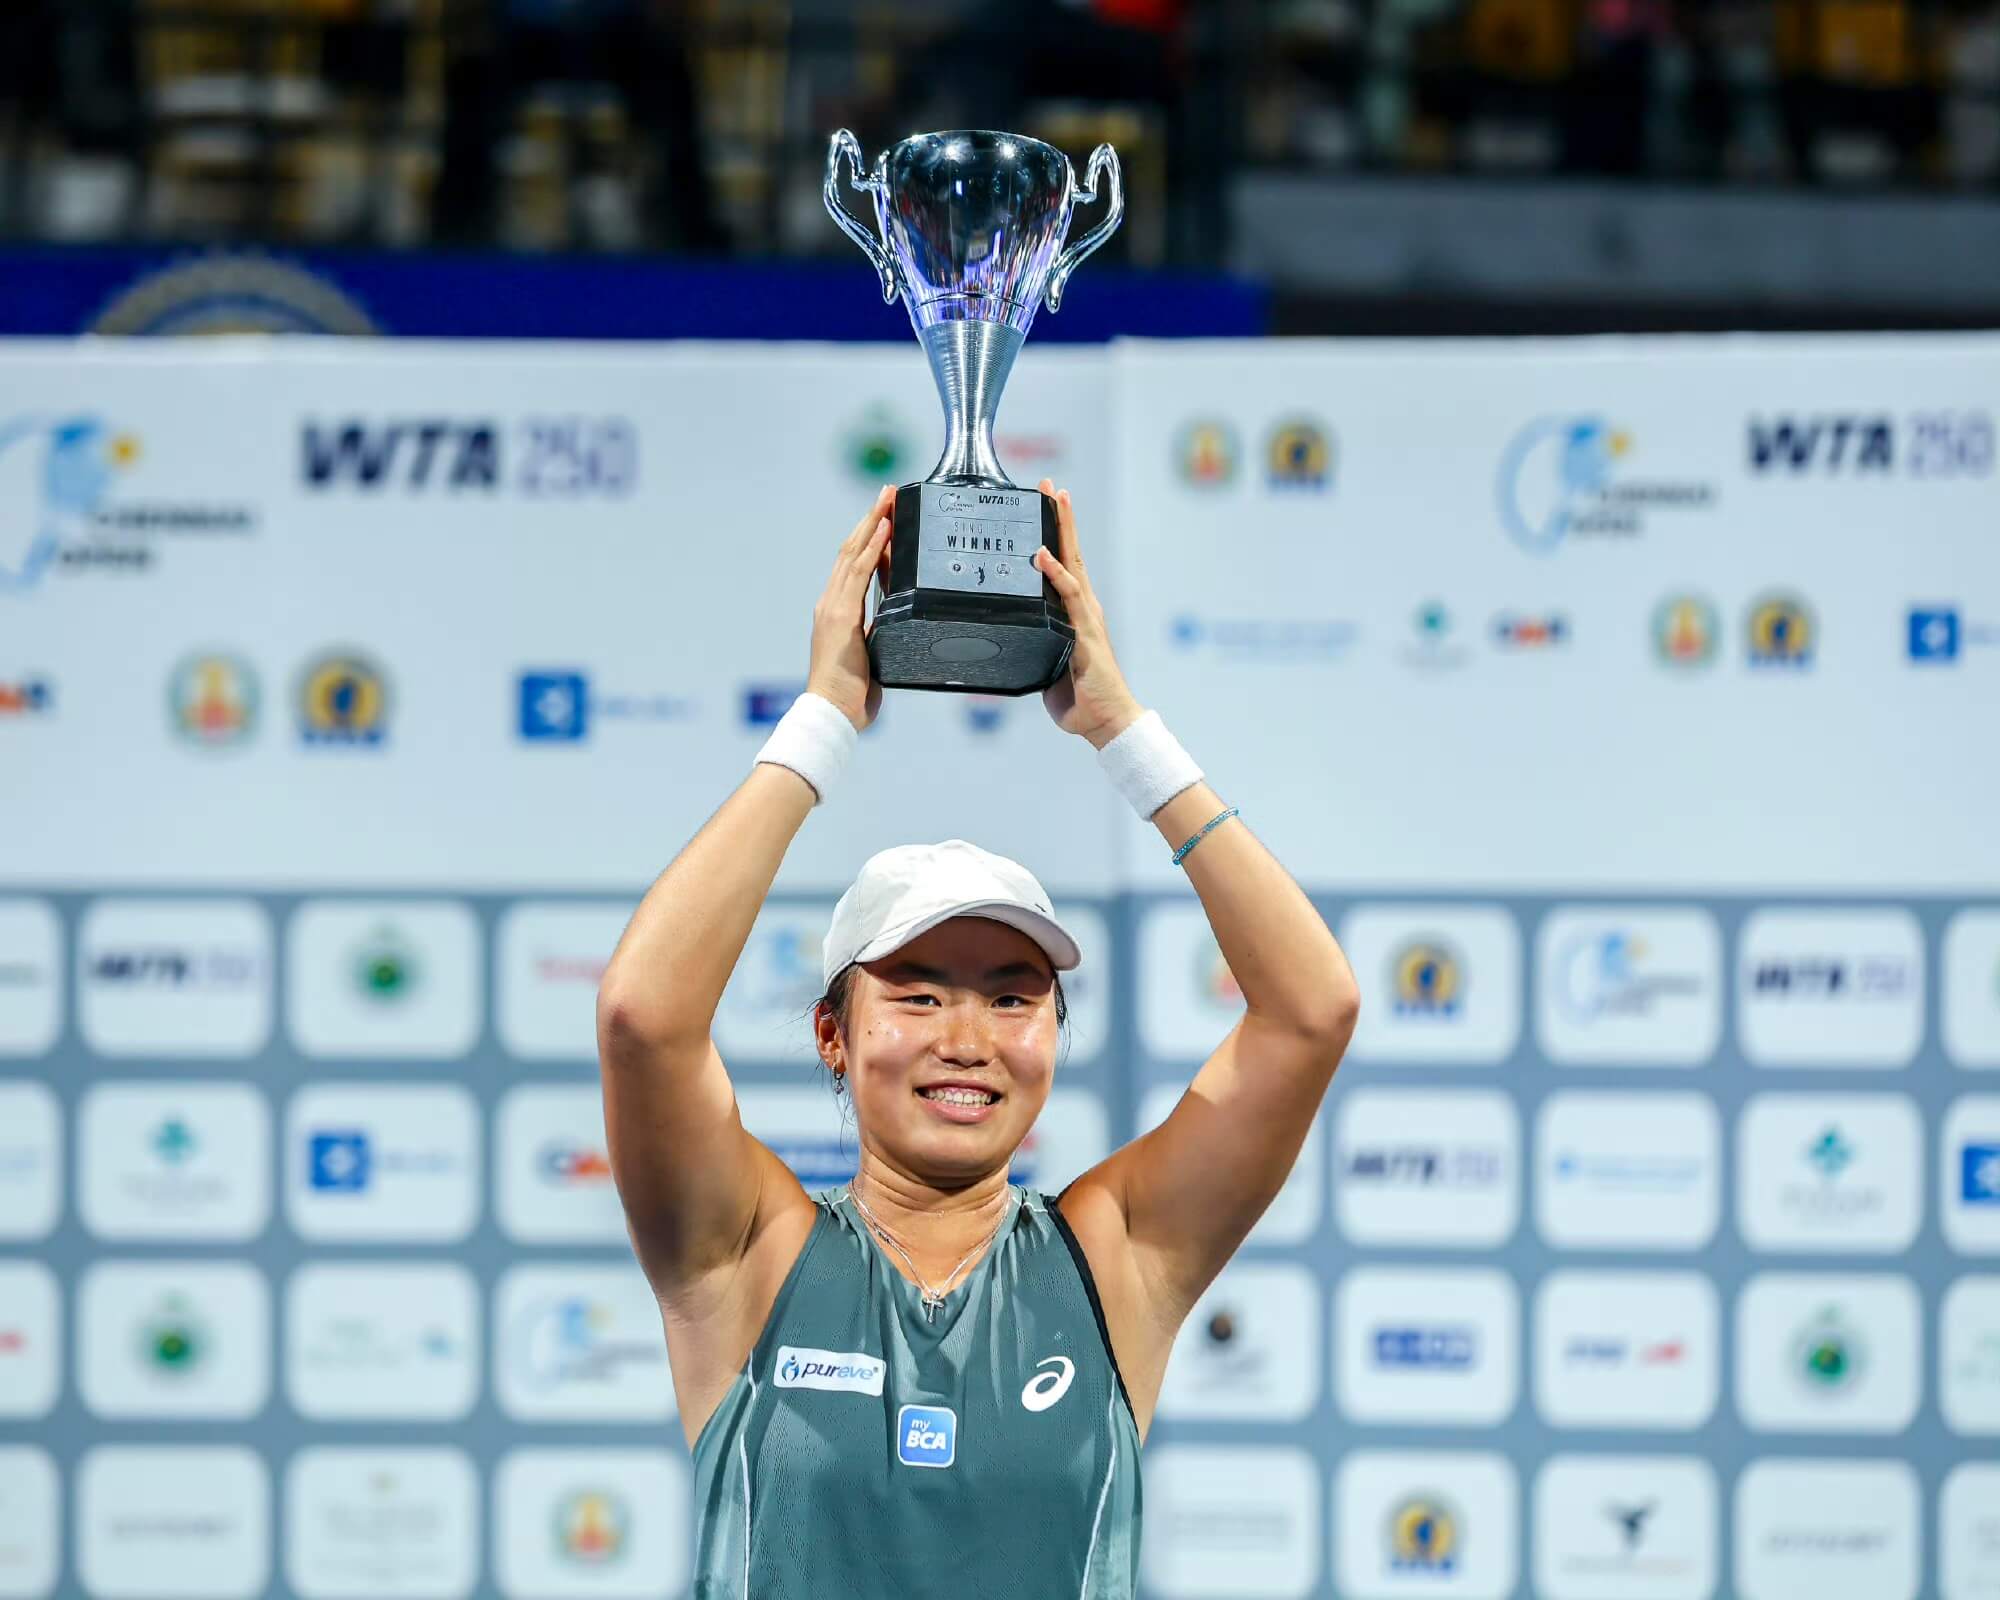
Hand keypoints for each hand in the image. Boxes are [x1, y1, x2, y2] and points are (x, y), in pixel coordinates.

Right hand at [806, 486, 893, 731]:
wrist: (830, 714)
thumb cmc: (851, 694)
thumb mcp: (872, 653)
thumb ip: (880, 633)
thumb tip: (899, 622)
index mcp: (838, 612)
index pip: (853, 565)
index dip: (869, 538)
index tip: (885, 515)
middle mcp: (831, 603)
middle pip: (851, 551)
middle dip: (870, 519)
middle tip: (888, 492)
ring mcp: (833, 607)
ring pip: (853, 554)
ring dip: (873, 523)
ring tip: (888, 498)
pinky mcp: (840, 616)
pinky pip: (859, 574)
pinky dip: (873, 549)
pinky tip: (885, 529)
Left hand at [1032, 481, 1142, 747]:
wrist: (1106, 721)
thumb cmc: (1077, 697)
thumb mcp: (1045, 662)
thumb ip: (1030, 644)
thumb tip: (1002, 638)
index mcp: (1074, 613)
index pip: (1065, 565)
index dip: (1056, 534)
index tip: (1045, 504)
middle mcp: (1083, 607)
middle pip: (1072, 552)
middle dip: (1061, 517)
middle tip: (1049, 485)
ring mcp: (1086, 616)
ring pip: (1073, 563)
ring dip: (1063, 529)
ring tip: (1053, 498)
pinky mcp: (1085, 632)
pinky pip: (1068, 597)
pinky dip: (1054, 574)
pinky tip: (1042, 554)